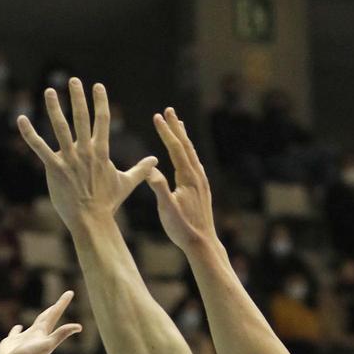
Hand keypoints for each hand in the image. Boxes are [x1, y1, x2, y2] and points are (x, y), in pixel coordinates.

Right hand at [0, 291, 82, 353]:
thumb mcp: (47, 345)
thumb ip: (61, 334)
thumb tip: (79, 327)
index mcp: (43, 333)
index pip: (54, 314)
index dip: (62, 303)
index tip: (70, 292)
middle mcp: (36, 335)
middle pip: (47, 318)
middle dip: (55, 308)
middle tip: (63, 299)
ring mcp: (24, 339)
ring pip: (33, 325)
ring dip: (39, 319)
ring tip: (44, 314)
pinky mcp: (11, 342)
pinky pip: (15, 333)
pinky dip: (16, 329)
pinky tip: (18, 327)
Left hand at [18, 78, 157, 230]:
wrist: (92, 220)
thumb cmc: (108, 202)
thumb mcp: (127, 183)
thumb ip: (140, 169)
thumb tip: (155, 160)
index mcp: (102, 152)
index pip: (103, 120)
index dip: (100, 102)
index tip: (97, 86)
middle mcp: (86, 151)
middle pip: (82, 118)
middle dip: (78, 97)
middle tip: (73, 80)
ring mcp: (69, 159)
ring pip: (60, 128)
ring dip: (54, 108)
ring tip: (50, 90)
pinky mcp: (54, 168)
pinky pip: (39, 147)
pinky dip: (29, 133)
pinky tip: (21, 119)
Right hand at [144, 108, 217, 253]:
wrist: (203, 243)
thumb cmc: (182, 229)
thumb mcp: (167, 209)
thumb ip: (159, 188)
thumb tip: (151, 169)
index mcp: (188, 178)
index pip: (175, 148)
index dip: (166, 132)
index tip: (157, 116)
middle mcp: (197, 176)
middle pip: (186, 146)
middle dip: (176, 127)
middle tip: (168, 110)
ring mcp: (201, 182)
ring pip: (191, 153)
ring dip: (183, 137)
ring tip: (178, 124)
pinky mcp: (202, 188)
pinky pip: (194, 162)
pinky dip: (188, 151)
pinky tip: (186, 153)